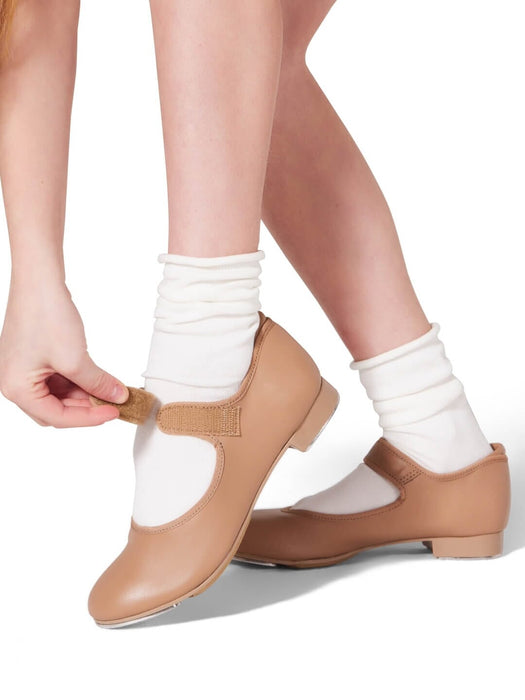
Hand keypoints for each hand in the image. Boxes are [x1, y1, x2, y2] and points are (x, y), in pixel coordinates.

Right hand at [0, 281, 128, 426]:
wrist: (39, 280)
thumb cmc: (46, 315)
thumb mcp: (76, 359)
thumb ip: (98, 384)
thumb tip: (118, 397)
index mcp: (16, 389)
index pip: (57, 417)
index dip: (89, 418)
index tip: (115, 413)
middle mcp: (13, 383)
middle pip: (54, 411)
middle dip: (84, 409)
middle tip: (112, 404)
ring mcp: (22, 370)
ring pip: (57, 396)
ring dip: (82, 395)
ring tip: (108, 389)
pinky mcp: (32, 358)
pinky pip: (56, 379)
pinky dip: (76, 381)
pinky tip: (95, 377)